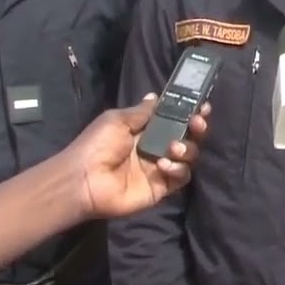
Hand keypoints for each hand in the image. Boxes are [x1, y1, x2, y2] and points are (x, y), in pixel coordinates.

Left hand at [67, 94, 209, 218]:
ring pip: (189, 156)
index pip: (175, 118)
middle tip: (197, 122)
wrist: (83, 180)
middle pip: (188, 136)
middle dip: (197, 127)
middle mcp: (157, 147)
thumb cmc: (96, 145)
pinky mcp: (161, 187)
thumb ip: (142, 111)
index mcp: (146, 129)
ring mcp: (160, 168)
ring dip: (188, 148)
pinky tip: (163, 165)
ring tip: (173, 147)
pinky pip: (182, 177)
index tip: (201, 105)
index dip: (190, 111)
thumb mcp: (117, 120)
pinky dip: (178, 169)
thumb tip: (156, 96)